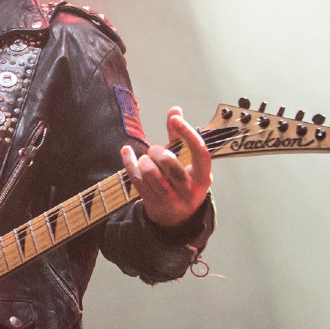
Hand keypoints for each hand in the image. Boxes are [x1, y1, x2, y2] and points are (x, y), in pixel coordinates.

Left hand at [121, 106, 212, 228]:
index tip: (175, 118)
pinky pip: (137, 180)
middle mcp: (191, 190)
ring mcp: (172, 200)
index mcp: (203, 176)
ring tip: (145, 159)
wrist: (177, 218)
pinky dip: (129, 163)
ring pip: (151, 173)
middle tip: (154, 150)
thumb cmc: (182, 182)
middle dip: (157, 151)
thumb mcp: (187, 162)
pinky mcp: (154, 205)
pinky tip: (126, 152)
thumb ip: (179, 136)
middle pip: (170, 162)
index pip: (200, 151)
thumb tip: (175, 109)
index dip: (187, 132)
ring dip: (144, 160)